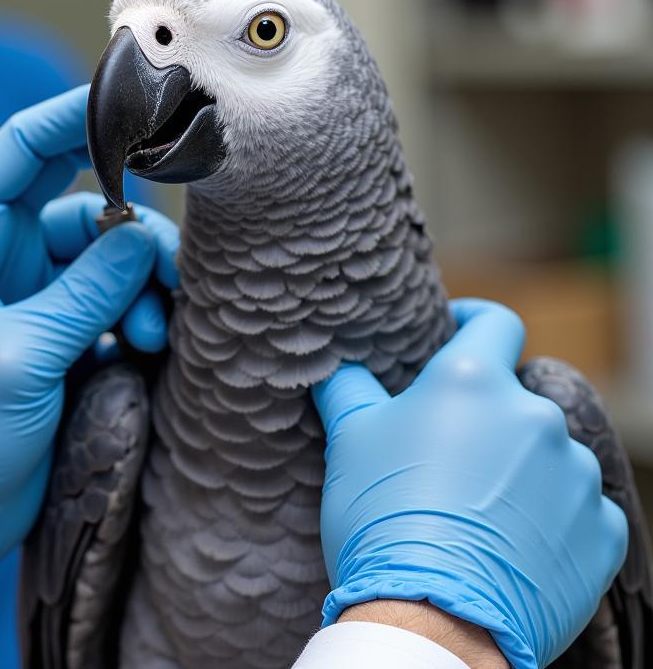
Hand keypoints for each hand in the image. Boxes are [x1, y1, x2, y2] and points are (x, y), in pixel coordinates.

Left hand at [0, 86, 177, 600]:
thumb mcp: (20, 353)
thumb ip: (87, 288)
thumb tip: (142, 236)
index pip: (20, 149)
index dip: (75, 118)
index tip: (135, 105)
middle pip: (79, 203)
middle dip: (131, 229)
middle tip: (171, 267)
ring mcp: (29, 291)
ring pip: (106, 255)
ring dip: (140, 285)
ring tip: (155, 330)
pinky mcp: (57, 328)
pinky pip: (111, 297)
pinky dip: (136, 313)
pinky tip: (147, 345)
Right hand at [311, 299, 627, 668]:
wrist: (433, 618)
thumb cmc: (381, 516)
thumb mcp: (349, 439)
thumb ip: (348, 387)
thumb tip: (337, 366)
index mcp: (473, 381)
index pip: (494, 322)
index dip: (474, 319)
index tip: (459, 328)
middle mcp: (534, 415)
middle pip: (513, 399)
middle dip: (484, 420)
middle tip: (444, 458)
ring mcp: (576, 474)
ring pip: (548, 455)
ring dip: (520, 470)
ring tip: (477, 513)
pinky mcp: (601, 531)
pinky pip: (580, 509)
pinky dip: (552, 519)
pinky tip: (514, 545)